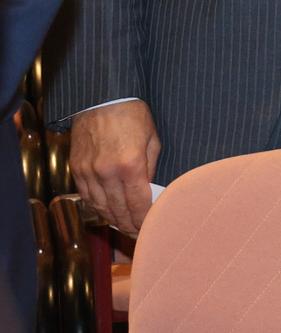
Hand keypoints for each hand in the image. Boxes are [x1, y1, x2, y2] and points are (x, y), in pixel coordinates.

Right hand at [70, 101, 160, 234]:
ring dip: (114, 219)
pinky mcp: (76, 168)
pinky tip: (107, 211)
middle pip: (119, 210)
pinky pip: (86, 196)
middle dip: (130, 225)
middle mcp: (107, 172)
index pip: (139, 204)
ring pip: (100, 207)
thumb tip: (149, 191)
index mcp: (131, 165)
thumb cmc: (133, 116)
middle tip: (140, 233)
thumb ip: (150, 168)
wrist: (102, 99)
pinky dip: (97, 207)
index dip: (145, 220)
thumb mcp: (152, 140)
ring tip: (125, 226)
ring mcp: (88, 171)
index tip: (151, 227)